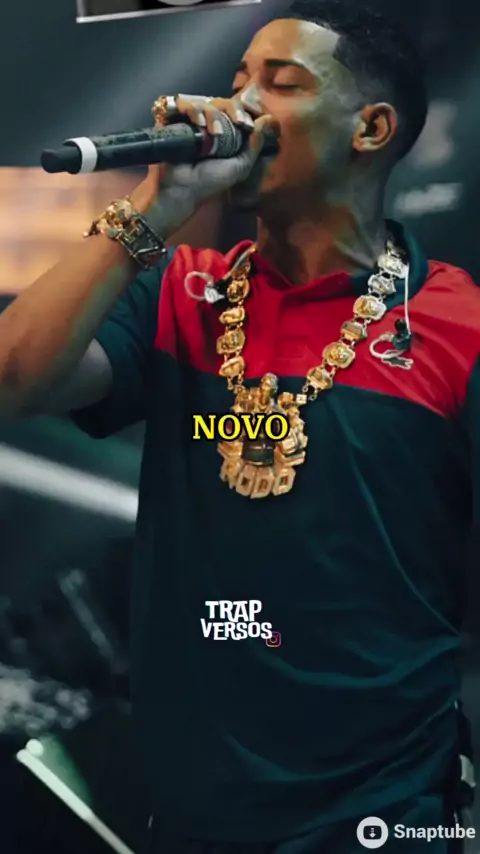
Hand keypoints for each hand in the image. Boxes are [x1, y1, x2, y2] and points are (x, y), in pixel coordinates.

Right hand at [130, 95, 277, 236]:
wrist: (183, 190)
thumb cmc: (210, 182)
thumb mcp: (240, 167)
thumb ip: (254, 145)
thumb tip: (268, 119)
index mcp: (224, 134)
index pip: (235, 111)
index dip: (244, 112)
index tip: (248, 124)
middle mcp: (207, 125)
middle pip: (222, 102)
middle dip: (234, 109)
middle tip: (240, 122)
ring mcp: (189, 121)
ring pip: (205, 101)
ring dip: (214, 114)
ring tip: (215, 133)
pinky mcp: (172, 119)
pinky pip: (183, 104)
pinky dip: (193, 110)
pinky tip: (200, 125)